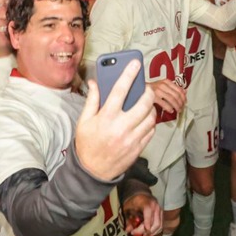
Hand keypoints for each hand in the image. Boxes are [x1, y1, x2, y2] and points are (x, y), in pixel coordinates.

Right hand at [76, 61, 156, 180]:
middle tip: (146, 88)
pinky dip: (150, 123)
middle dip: (148, 91)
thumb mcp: (84, 121)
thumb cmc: (87, 144)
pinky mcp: (138, 148)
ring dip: (150, 108)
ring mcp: (132, 138)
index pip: (120, 90)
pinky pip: (151, 131)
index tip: (135, 63)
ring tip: (145, 105)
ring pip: (151, 117)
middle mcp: (121, 127)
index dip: (129, 74)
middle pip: (143, 102)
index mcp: (106, 117)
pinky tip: (143, 120)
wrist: (92, 172)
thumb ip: (92, 100)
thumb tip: (95, 82)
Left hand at [122, 193, 161, 235]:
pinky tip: (149, 233)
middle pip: (155, 222)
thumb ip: (128, 220)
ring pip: (159, 225)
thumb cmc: (134, 202)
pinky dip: (155, 230)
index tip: (143, 232)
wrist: (141, 194)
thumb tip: (127, 230)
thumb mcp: (127, 209)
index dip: (147, 223)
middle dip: (147, 231)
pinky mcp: (161, 214)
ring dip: (152, 232)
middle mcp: (155, 207)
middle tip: (139, 234)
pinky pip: (161, 225)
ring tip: (144, 235)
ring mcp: (160, 210)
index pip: (149, 214)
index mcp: (147, 203)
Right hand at [149, 79, 186, 113]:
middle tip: (182, 108)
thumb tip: (185, 91)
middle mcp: (162, 85)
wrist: (138, 90)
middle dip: (181, 103)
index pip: (179, 89)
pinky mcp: (153, 97)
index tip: (185, 102)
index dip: (184, 97)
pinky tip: (170, 111)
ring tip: (178, 110)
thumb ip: (174, 89)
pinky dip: (169, 108)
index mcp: (166, 82)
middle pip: (176, 95)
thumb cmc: (151, 90)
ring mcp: (157, 90)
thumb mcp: (163, 86)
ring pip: (172, 99)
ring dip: (177, 106)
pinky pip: (164, 103)